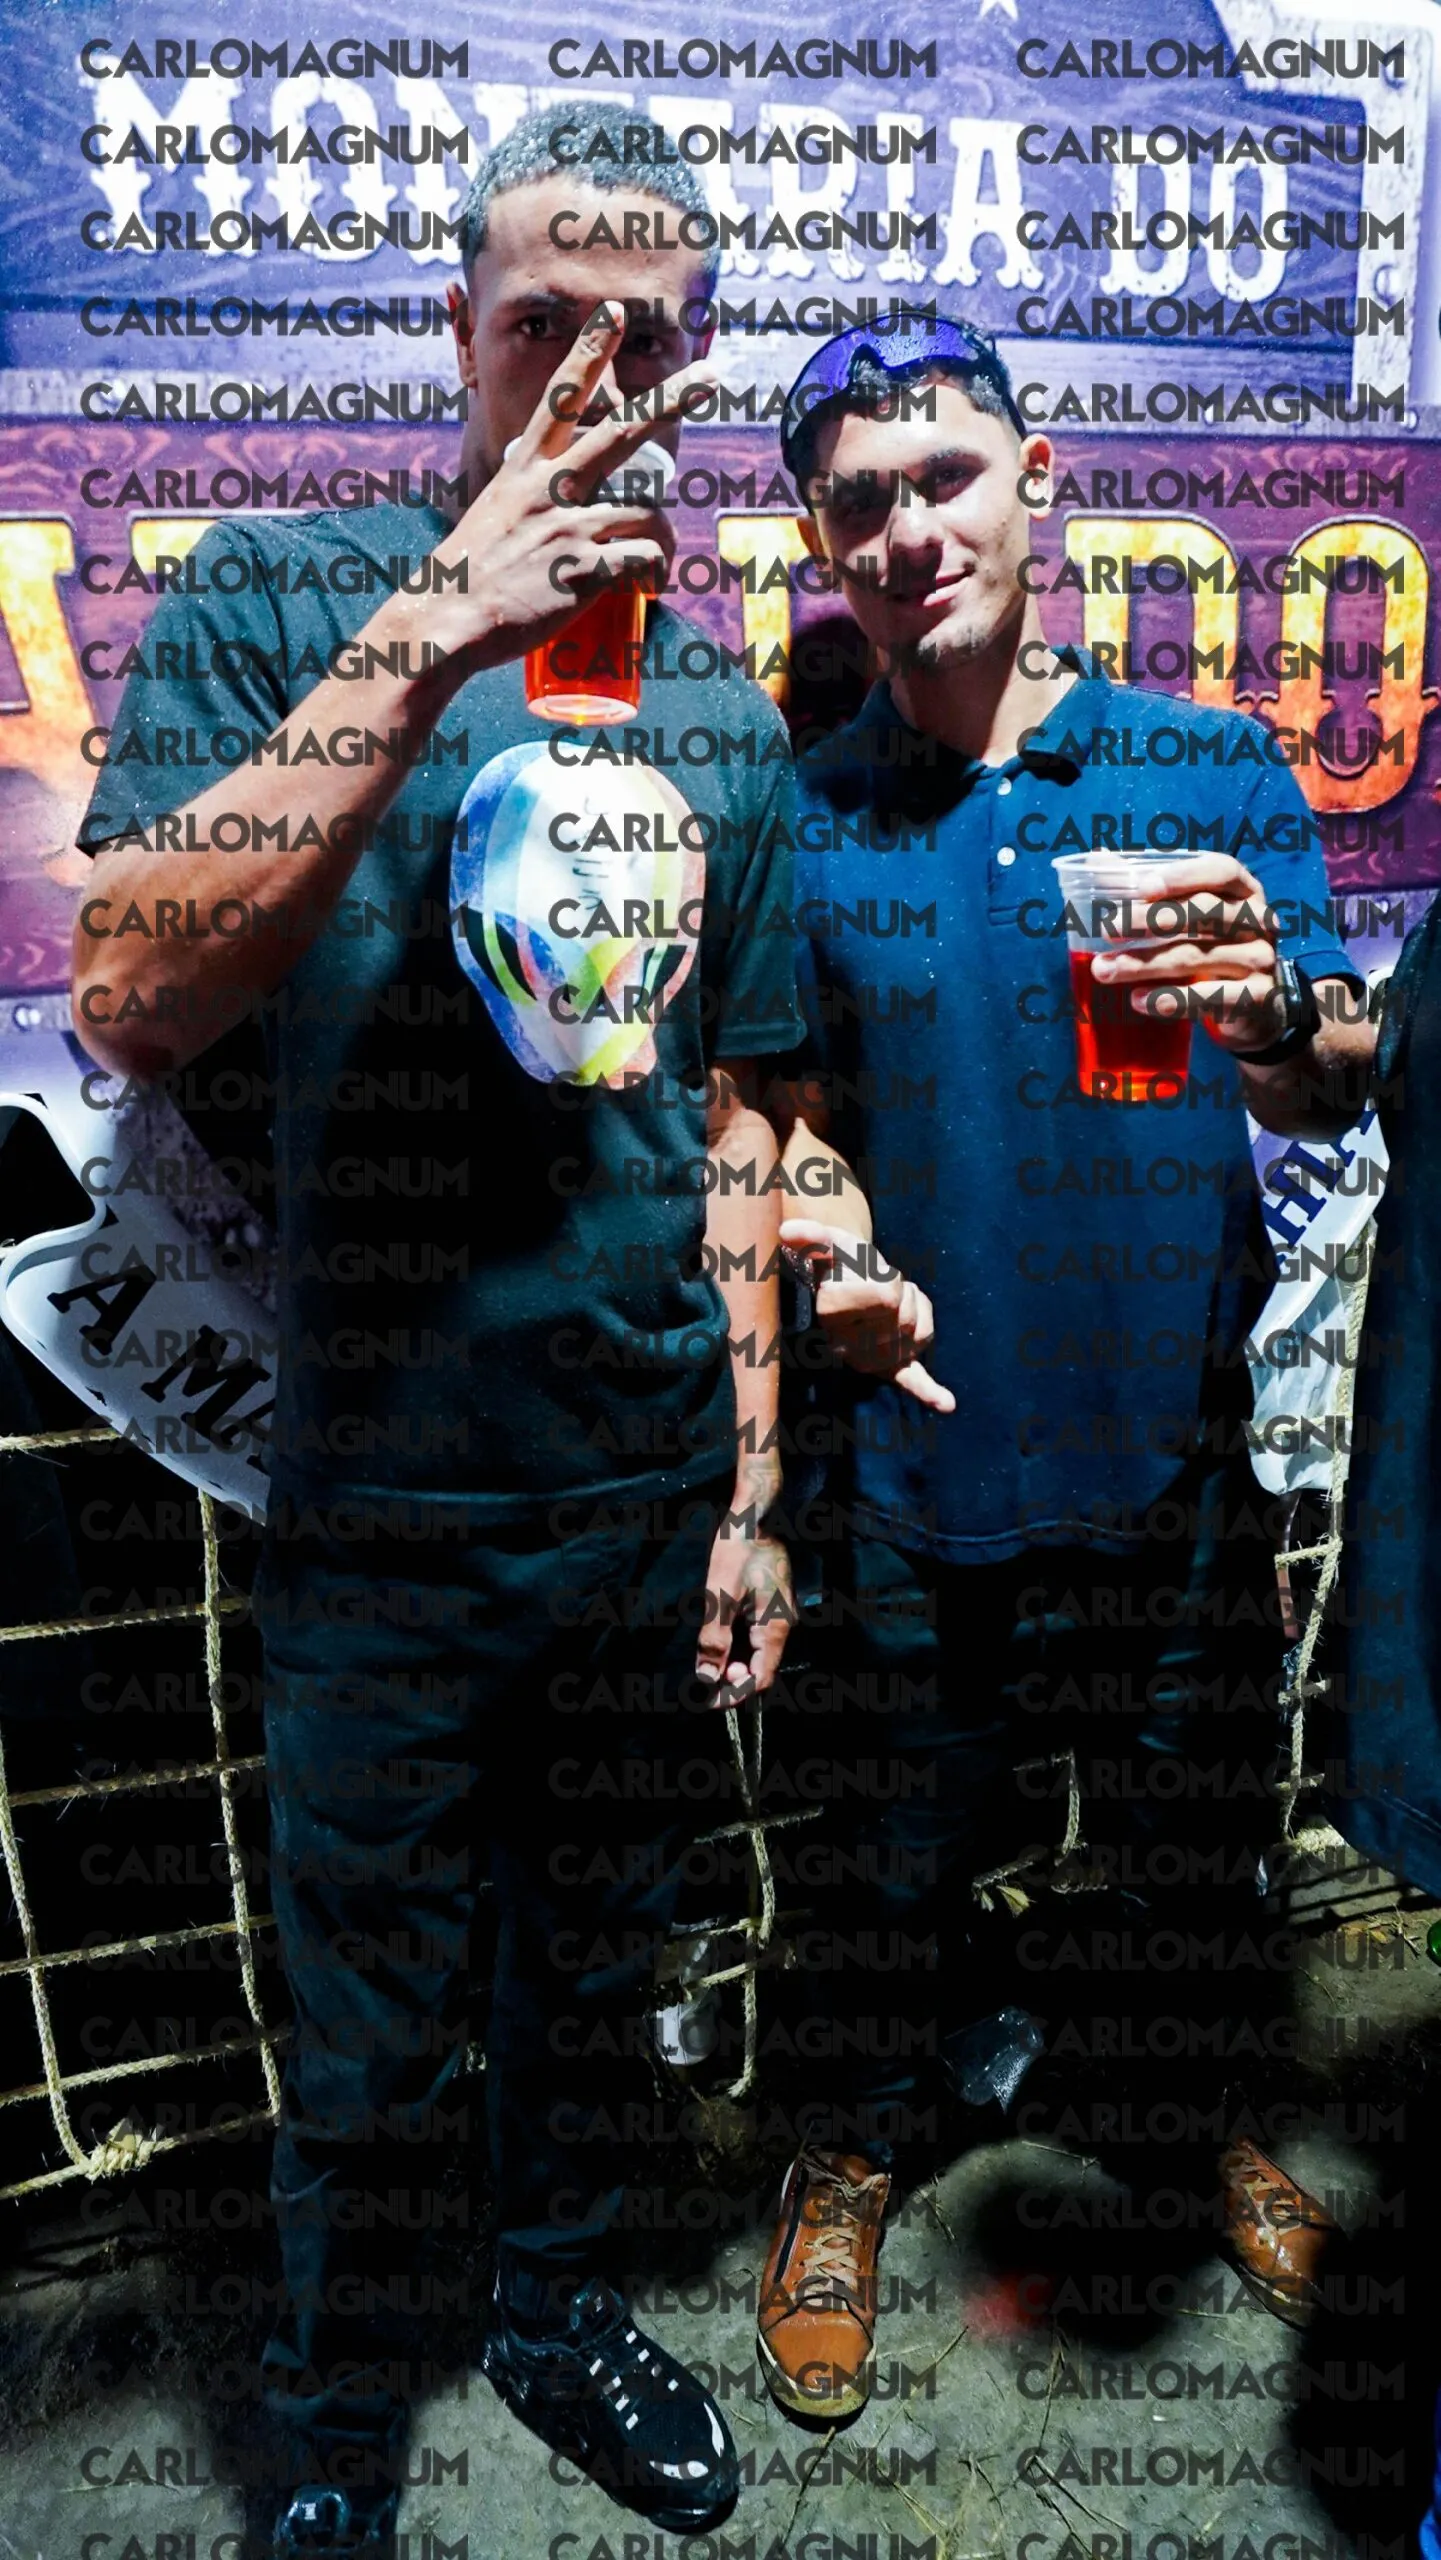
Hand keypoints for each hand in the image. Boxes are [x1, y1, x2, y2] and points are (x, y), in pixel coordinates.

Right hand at [425, 301, 715, 674]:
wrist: (448, 619)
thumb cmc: (467, 575)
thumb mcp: (493, 515)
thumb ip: (528, 503)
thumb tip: (560, 512)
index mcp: (524, 469)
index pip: (561, 398)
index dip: (588, 353)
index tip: (612, 313)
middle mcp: (549, 488)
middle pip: (621, 431)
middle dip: (671, 398)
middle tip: (711, 375)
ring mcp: (569, 527)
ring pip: (648, 514)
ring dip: (663, 536)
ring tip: (660, 560)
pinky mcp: (584, 570)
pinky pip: (642, 561)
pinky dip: (655, 574)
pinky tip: (651, 588)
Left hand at [696, 1469, 793, 1703]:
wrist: (755, 1513)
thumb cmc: (737, 1549)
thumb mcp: (720, 1594)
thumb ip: (714, 1637)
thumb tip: (707, 1677)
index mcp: (775, 1627)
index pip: (761, 1678)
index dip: (736, 1695)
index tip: (709, 1702)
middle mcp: (783, 1626)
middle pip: (761, 1668)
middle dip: (733, 1680)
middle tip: (704, 1679)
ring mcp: (780, 1616)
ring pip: (758, 1653)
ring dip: (734, 1663)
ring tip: (708, 1665)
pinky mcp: (772, 1606)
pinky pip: (757, 1637)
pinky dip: (738, 1646)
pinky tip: (720, 1642)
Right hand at [778, 1220, 955, 1412]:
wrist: (846, 1282)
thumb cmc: (840, 1261)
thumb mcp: (831, 1244)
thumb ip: (814, 1236)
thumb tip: (787, 1230)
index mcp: (830, 1315)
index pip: (887, 1297)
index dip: (885, 1277)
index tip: (864, 1274)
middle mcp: (846, 1348)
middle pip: (905, 1316)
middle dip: (900, 1293)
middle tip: (874, 1289)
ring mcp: (870, 1362)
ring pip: (920, 1333)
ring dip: (914, 1309)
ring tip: (886, 1305)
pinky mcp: (891, 1369)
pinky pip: (911, 1381)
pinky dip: (930, 1393)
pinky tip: (947, 1405)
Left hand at [1088, 853, 1290, 1055]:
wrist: (1253, 1006)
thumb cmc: (1212, 947)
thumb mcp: (1189, 916)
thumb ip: (1149, 890)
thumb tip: (1099, 861)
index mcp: (1245, 890)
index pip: (1222, 870)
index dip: (1184, 876)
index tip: (1142, 887)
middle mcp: (1259, 921)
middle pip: (1205, 911)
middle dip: (1152, 919)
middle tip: (1108, 929)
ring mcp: (1261, 959)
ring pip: (1197, 956)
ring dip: (1145, 964)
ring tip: (1104, 970)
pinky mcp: (1256, 996)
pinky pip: (1208, 997)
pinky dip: (1169, 999)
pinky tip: (1138, 1000)